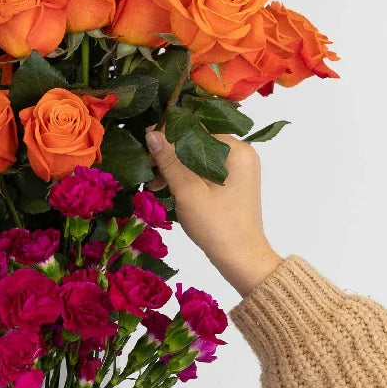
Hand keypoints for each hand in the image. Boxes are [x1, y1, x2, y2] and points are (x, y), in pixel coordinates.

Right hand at [145, 127, 281, 295]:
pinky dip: (185, 176)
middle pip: (196, 141)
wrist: (241, 260)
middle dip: (169, 152)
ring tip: (154, 182)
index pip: (196, 128)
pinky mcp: (232, 182)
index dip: (168, 133)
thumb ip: (169, 160)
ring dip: (174, 166)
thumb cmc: (216, 225)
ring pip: (197, 156)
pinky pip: (203, 169)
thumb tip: (151, 132)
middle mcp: (240, 154)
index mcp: (236, 150)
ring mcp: (237, 169)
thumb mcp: (187, 190)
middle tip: (148, 167)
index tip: (145, 145)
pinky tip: (167, 187)